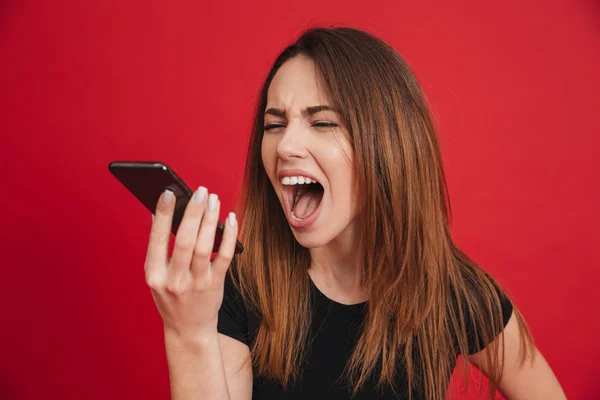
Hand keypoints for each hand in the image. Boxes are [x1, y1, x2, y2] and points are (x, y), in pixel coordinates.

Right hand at [144, 186, 238, 340]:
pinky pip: (224, 257)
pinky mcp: (215, 285)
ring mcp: (195, 284)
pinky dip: (228, 236)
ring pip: (204, 247)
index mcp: (154, 275)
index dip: (162, 215)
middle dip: (192, 213)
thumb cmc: (172, 297)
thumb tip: (158, 213)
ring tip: (213, 199)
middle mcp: (173, 280)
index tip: (168, 192)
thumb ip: (157, 249)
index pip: (156, 240)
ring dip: (210, 220)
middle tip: (200, 191)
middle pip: (184, 241)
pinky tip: (231, 219)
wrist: (188, 330)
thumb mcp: (157, 276)